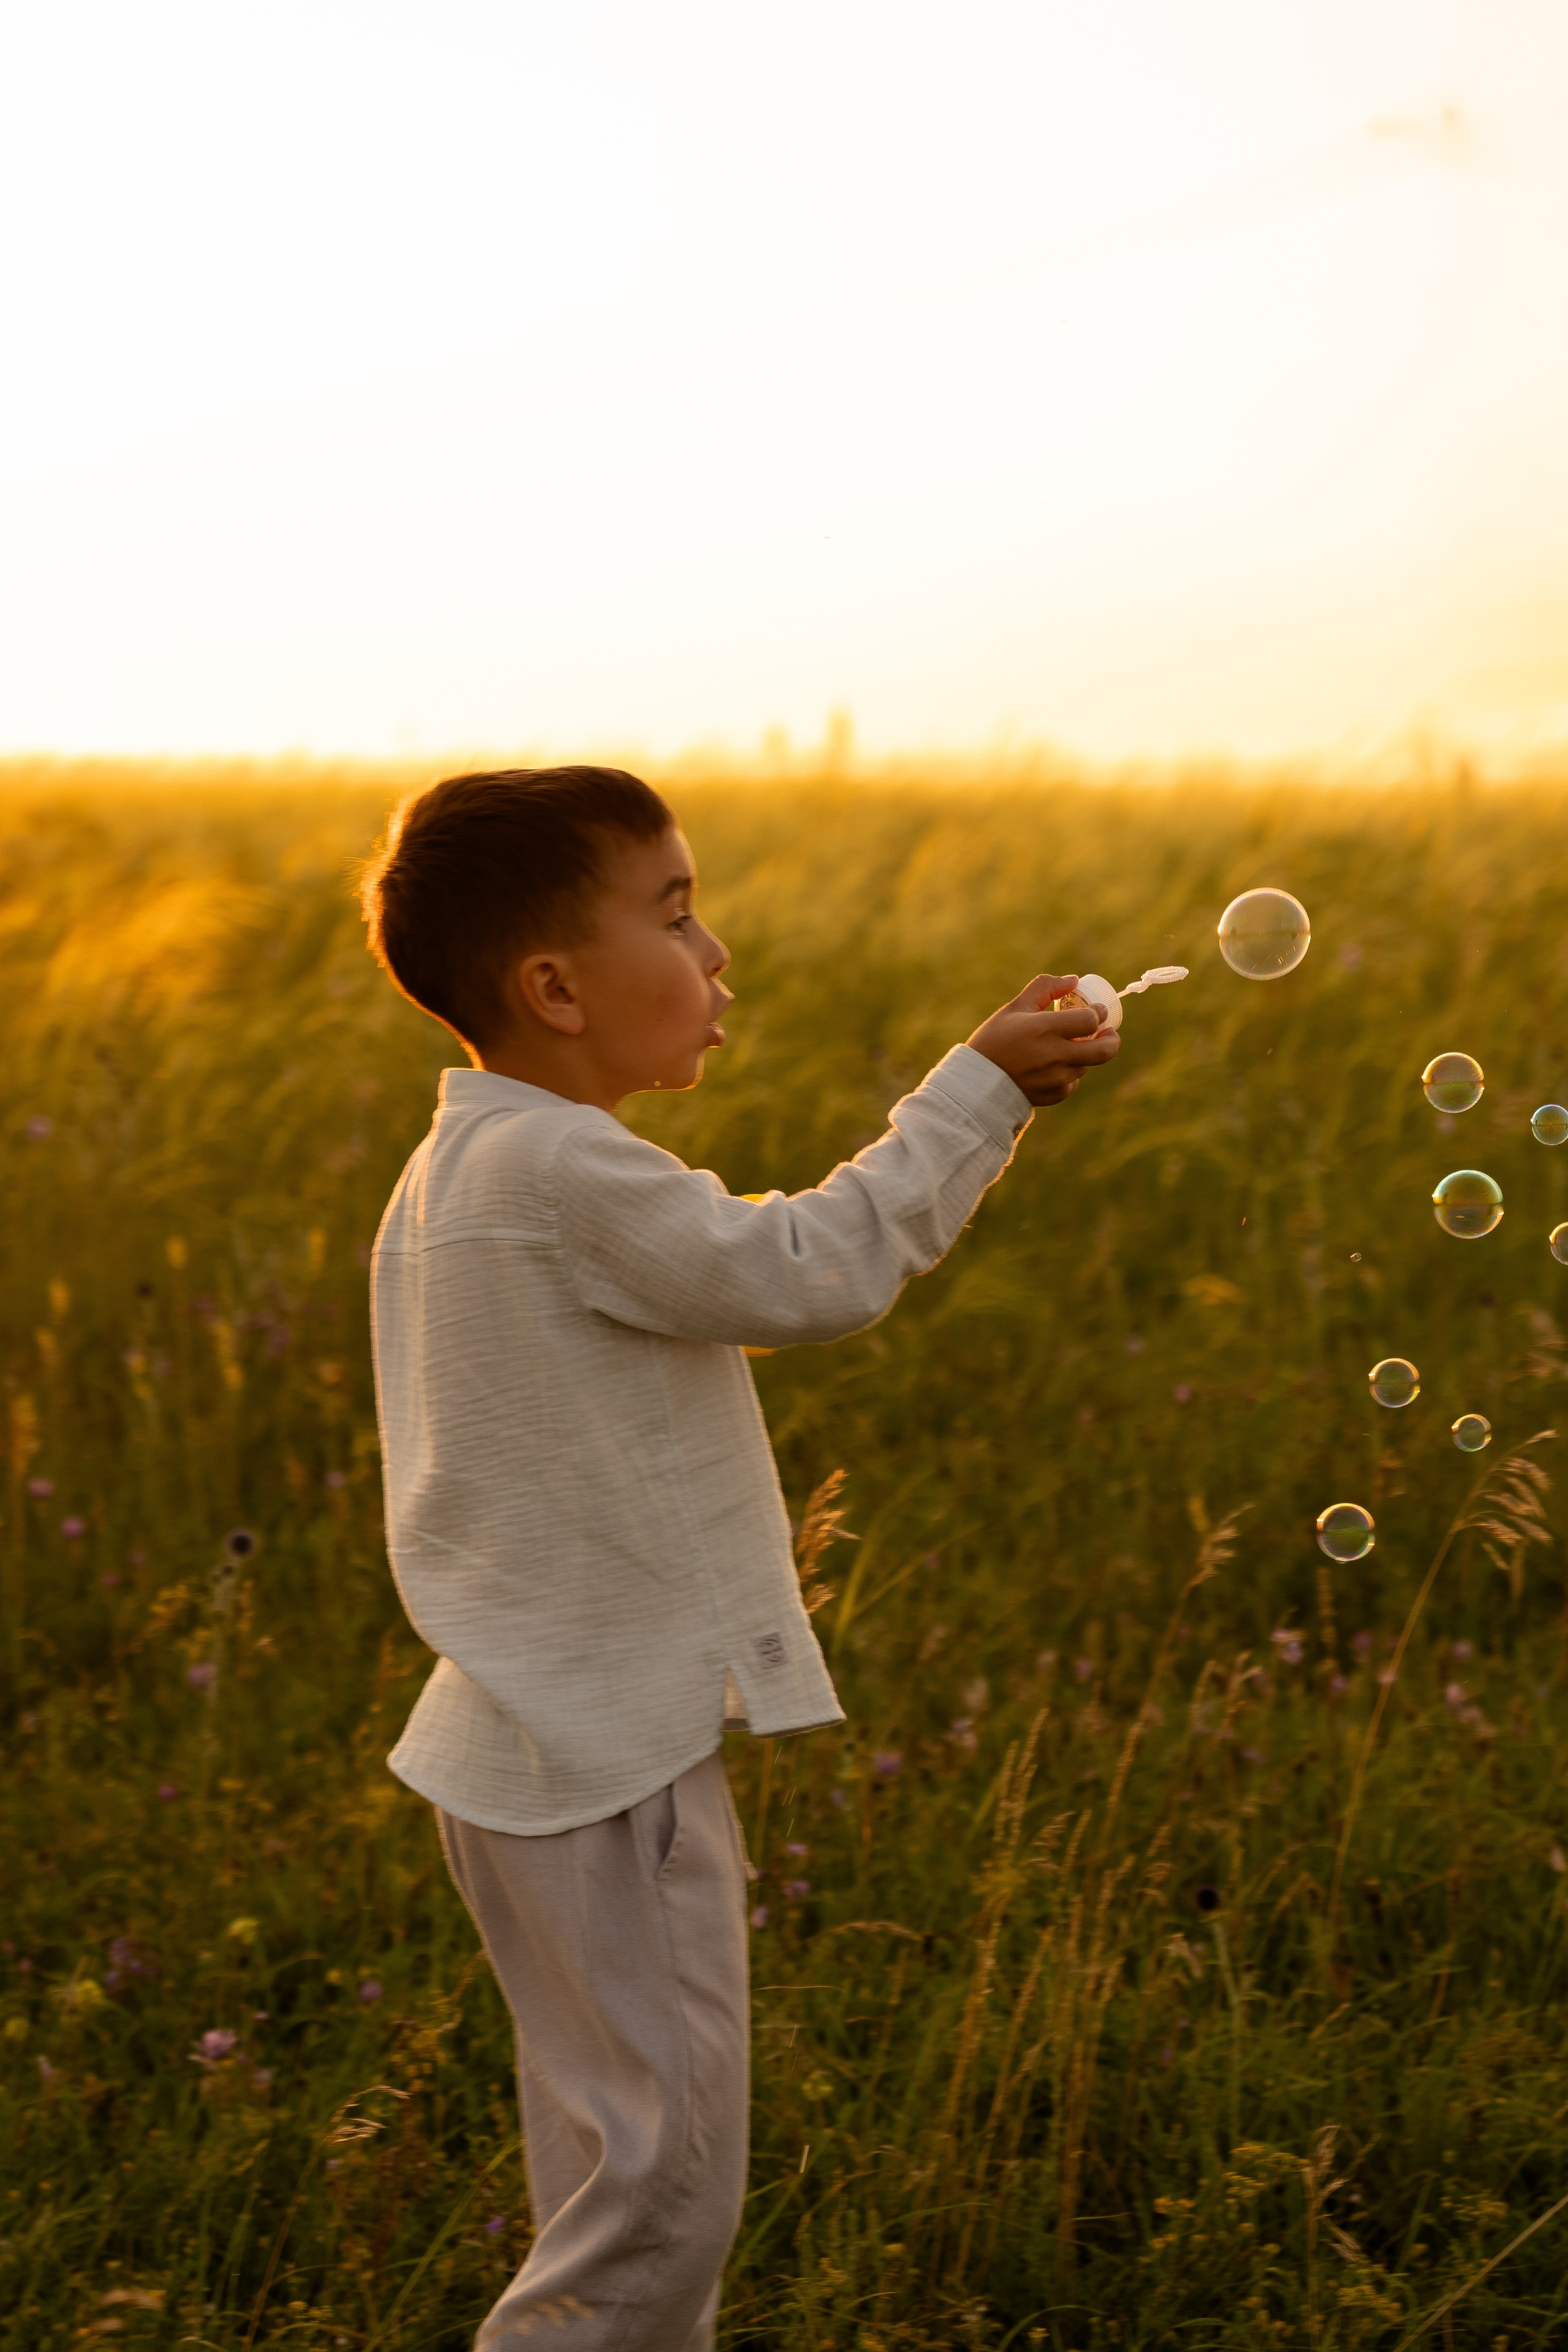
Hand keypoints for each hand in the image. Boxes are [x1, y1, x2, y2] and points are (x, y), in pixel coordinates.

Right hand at [966, 974, 1119, 1106]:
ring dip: (1086, 1053)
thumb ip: (1044, 988)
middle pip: (1105, 1050)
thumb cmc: (994, 1039)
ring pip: (1088, 1065)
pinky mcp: (1054, 1095)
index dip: (1099, 1013)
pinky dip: (1070, 1072)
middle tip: (1108, 1032)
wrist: (976, 1082)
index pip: (1090, 1020)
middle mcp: (1055, 1055)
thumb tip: (1074, 980)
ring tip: (1070, 1046)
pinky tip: (1055, 1065)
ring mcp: (1056, 1078)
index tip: (1096, 1010)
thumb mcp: (1015, 1007)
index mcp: (1044, 1029)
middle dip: (1113, 1039)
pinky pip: (1073, 1082)